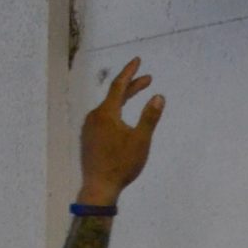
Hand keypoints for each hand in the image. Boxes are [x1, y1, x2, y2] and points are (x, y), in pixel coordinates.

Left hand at [79, 56, 164, 202]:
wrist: (99, 187)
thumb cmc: (122, 164)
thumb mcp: (141, 141)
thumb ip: (150, 117)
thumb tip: (159, 97)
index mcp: (106, 113)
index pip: (119, 85)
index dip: (130, 72)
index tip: (138, 60)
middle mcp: (94, 116)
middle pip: (114, 96)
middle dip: (131, 86)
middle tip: (148, 80)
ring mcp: (89, 128)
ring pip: (108, 108)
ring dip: (123, 100)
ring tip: (136, 96)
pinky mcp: (88, 138)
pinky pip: (103, 118)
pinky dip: (115, 112)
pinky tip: (121, 120)